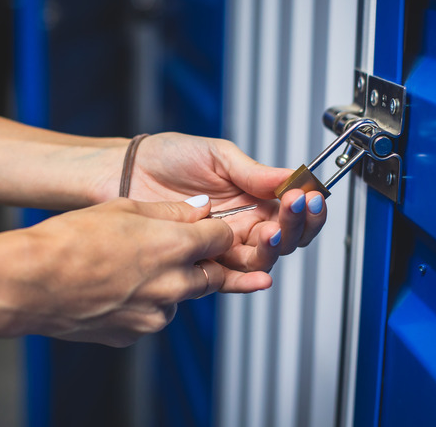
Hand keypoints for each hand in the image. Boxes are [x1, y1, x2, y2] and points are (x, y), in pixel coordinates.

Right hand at [0, 197, 266, 346]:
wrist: (32, 283)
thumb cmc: (71, 240)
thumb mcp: (123, 208)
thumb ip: (169, 211)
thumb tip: (198, 211)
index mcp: (174, 247)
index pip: (222, 239)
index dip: (214, 231)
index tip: (205, 229)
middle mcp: (173, 286)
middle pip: (211, 275)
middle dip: (200, 262)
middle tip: (175, 250)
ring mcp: (155, 315)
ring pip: (178, 298)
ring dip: (168, 285)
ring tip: (130, 269)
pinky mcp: (134, 334)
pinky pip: (151, 316)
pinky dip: (142, 304)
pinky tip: (113, 289)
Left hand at [127, 133, 327, 289]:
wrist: (126, 170)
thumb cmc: (168, 157)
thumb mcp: (217, 155)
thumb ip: (253, 172)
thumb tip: (290, 176)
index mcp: (251, 197)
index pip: (290, 211)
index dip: (305, 208)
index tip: (309, 197)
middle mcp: (241, 224)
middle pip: (283, 239)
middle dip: (296, 226)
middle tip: (296, 208)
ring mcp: (221, 243)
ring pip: (261, 259)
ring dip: (274, 248)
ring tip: (272, 230)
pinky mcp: (200, 260)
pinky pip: (229, 278)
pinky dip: (247, 281)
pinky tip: (261, 277)